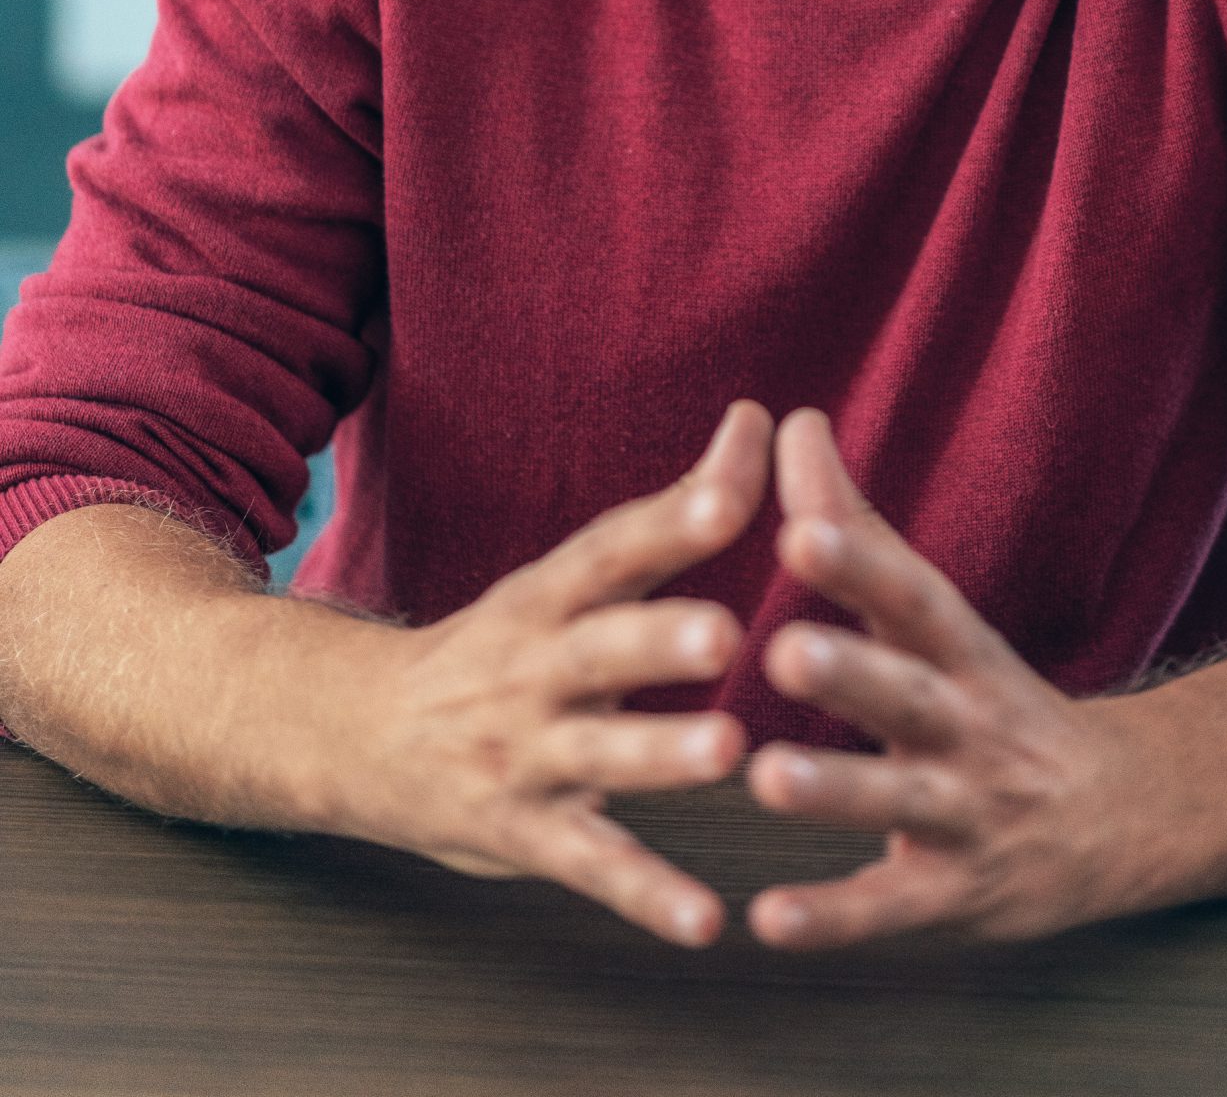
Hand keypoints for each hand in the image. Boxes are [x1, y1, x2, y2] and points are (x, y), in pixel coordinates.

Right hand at [360, 401, 772, 944]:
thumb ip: (671, 513)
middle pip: (598, 645)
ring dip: (660, 755)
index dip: (672, 518)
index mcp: (549, 597)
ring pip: (597, 755)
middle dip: (658, 639)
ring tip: (727, 753)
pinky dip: (645, 895)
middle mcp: (533, 669)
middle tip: (726, 633)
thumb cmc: (500, 645)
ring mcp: (523, 755)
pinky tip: (704, 921)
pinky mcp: (522, 834)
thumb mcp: (567, 577)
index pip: (612, 546)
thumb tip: (759, 417)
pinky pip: (590, 865)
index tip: (738, 484)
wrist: (355, 735)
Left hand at [744, 409, 1148, 948]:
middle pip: (911, 695)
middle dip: (851, 673)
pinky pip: (892, 908)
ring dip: (837, 793)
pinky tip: (767, 920)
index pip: (913, 595)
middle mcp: (970, 726)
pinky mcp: (954, 895)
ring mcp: (968, 813)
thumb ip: (854, 525)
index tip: (797, 527)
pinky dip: (834, 918)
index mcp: (961, 650)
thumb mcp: (938, 616)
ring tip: (765, 779)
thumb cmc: (993, 698)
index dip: (860, 562)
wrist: (1125, 815)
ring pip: (902, 801)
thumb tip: (789, 422)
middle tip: (781, 648)